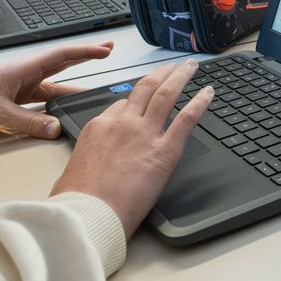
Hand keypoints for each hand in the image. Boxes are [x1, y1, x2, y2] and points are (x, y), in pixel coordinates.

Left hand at [0, 41, 113, 139]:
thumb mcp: (0, 113)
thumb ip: (29, 123)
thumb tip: (56, 129)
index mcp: (24, 69)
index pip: (62, 56)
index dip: (85, 52)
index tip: (105, 49)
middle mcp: (25, 75)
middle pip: (62, 64)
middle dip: (85, 58)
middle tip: (108, 52)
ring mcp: (21, 86)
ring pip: (53, 86)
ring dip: (72, 88)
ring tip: (92, 93)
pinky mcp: (15, 98)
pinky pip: (42, 100)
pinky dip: (55, 104)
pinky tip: (62, 113)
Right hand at [51, 59, 214, 234]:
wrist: (88, 214)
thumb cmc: (76, 200)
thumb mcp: (72, 169)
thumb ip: (87, 158)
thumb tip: (89, 165)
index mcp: (100, 126)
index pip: (121, 105)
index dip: (136, 100)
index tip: (146, 99)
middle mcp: (123, 123)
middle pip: (146, 88)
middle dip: (161, 73)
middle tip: (172, 66)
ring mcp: (145, 134)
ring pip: (166, 94)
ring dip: (181, 77)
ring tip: (190, 67)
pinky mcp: (165, 151)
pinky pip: (187, 119)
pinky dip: (200, 103)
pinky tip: (208, 93)